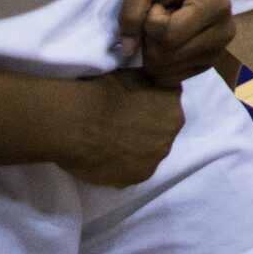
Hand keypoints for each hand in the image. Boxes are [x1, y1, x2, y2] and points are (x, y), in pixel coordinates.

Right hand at [58, 70, 186, 188]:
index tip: (133, 109)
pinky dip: (122, 167)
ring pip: (148, 153)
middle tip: (121, 127)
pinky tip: (105, 158)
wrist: (80, 122)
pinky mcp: (137, 177)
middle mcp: (171, 133)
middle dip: (146, 130)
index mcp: (173, 106)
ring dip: (135, 150)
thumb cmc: (104, 93)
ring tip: (110, 145)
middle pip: (161, 132)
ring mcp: (155, 158)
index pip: (168, 107)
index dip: (149, 108)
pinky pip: (132, 172)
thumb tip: (151, 88)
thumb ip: (151, 86)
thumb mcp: (136, 76)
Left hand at [115, 0, 232, 84]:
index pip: (170, 35)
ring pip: (168, 70)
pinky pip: (171, 78)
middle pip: (168, 56)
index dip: (150, 23)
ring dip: (154, 50)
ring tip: (164, 26)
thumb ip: (130, 11)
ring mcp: (219, 51)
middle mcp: (225, 31)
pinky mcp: (208, 63)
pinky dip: (159, 64)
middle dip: (150, 39)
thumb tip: (128, 50)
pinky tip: (167, 42)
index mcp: (215, 5)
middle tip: (157, 17)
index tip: (156, 5)